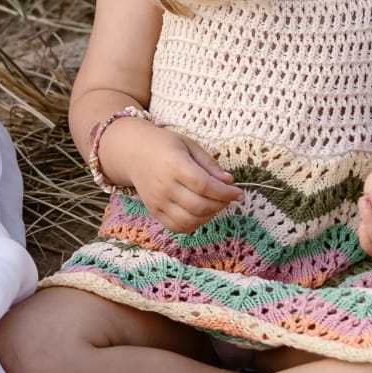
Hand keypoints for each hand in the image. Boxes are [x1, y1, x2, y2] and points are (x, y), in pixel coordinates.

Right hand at [106, 119, 241, 232]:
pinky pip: (177, 227)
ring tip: (214, 204)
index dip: (225, 193)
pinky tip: (200, 213)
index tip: (238, 193)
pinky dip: (193, 224)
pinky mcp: (154, 211)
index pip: (204, 185)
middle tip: (228, 197)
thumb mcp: (188, 145)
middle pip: (199, 206)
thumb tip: (229, 181)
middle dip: (220, 205)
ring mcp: (157, 201)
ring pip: (189, 221)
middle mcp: (164, 186)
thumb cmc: (164, 145)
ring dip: (209, 216)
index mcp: (174, 165)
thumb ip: (209, 164)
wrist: (133, 153)